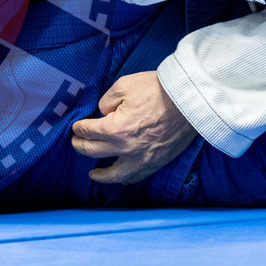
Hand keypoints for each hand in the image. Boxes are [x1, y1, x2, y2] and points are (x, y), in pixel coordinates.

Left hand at [71, 71, 195, 184]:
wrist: (190, 101)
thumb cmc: (157, 90)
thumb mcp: (123, 86)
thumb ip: (106, 101)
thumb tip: (103, 112)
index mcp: (114, 128)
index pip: (87, 131)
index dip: (79, 127)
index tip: (77, 125)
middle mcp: (125, 148)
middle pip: (93, 151)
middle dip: (80, 145)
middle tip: (76, 142)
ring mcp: (141, 158)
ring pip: (114, 174)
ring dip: (100, 175)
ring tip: (92, 174)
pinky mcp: (156, 162)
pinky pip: (136, 177)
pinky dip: (125, 179)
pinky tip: (120, 178)